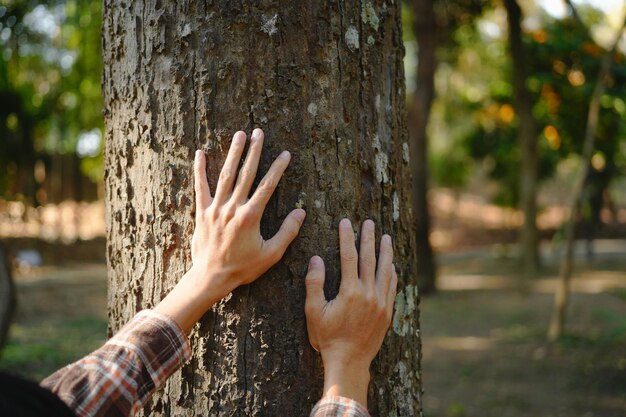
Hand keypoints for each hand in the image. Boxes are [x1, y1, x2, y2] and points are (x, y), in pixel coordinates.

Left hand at [155, 128, 305, 332]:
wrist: (211, 277)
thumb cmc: (243, 268)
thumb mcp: (271, 254)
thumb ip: (287, 232)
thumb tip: (301, 212)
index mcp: (251, 216)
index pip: (268, 186)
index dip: (278, 168)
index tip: (285, 154)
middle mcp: (233, 207)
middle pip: (246, 173)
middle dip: (254, 151)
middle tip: (259, 132)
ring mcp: (216, 208)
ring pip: (225, 175)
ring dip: (233, 153)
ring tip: (239, 134)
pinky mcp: (202, 212)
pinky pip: (201, 187)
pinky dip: (200, 169)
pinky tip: (200, 153)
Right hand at [304, 219, 396, 407]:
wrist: (349, 362)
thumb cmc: (328, 338)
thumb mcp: (313, 311)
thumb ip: (314, 283)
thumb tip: (316, 259)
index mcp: (350, 291)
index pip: (349, 257)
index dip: (347, 238)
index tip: (345, 223)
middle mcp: (369, 294)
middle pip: (370, 259)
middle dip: (369, 238)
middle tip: (370, 223)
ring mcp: (381, 303)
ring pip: (385, 270)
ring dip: (385, 252)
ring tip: (386, 238)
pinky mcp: (387, 312)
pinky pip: (392, 286)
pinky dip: (392, 272)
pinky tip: (392, 264)